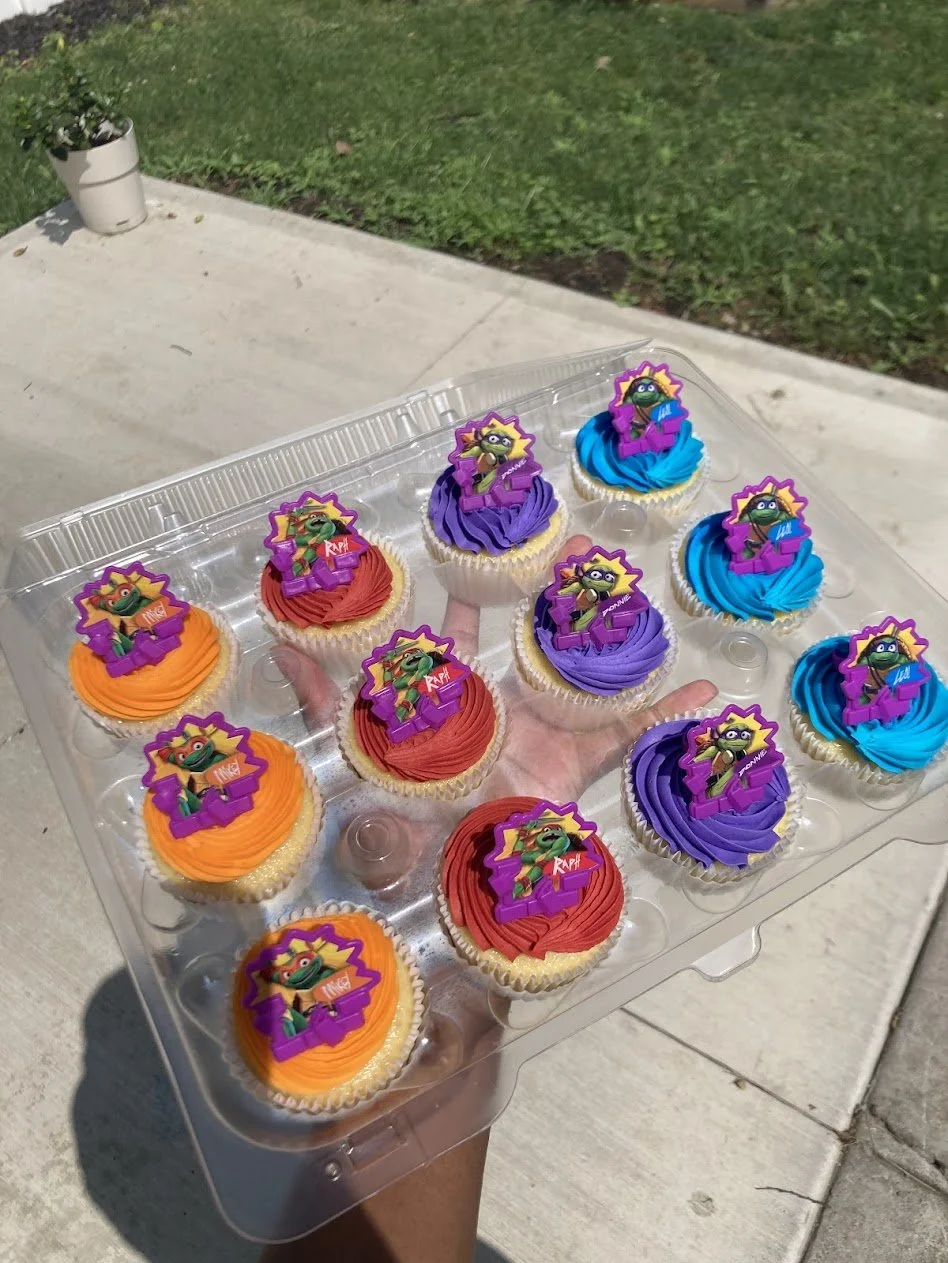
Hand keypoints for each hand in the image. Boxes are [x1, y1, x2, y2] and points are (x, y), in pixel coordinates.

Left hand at [274, 534, 715, 804]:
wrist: (452, 900)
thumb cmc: (401, 835)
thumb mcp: (358, 770)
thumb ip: (325, 706)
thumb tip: (281, 647)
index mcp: (448, 708)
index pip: (452, 644)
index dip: (460, 601)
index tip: (473, 554)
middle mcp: (495, 713)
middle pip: (524, 641)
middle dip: (547, 595)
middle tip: (575, 548)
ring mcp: (538, 736)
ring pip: (575, 673)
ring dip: (601, 634)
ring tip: (630, 590)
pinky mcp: (572, 768)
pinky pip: (622, 737)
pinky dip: (660, 717)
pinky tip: (701, 693)